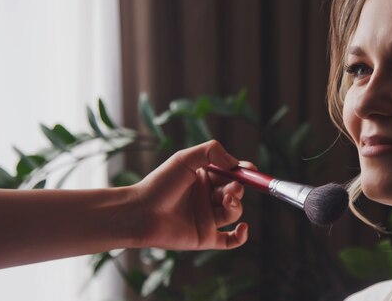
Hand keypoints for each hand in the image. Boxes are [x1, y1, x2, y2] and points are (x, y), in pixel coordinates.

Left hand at [131, 140, 249, 250]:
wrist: (141, 212)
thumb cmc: (160, 184)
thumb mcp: (185, 159)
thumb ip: (212, 152)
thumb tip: (235, 163)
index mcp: (203, 178)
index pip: (230, 174)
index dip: (242, 172)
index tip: (250, 170)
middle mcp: (206, 198)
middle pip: (235, 192)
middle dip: (238, 188)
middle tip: (232, 187)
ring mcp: (207, 218)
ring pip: (234, 211)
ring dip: (236, 205)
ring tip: (226, 199)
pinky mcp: (205, 237)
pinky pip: (230, 240)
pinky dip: (241, 236)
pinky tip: (243, 228)